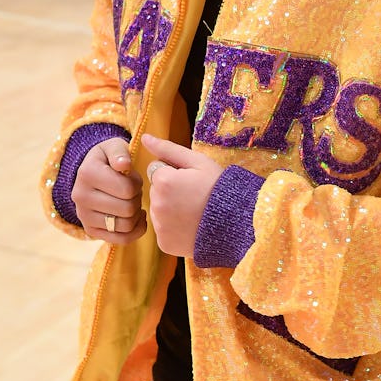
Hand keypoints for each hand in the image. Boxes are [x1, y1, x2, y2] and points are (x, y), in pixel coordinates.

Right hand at [71, 137, 146, 243]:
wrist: (92, 174)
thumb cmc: (110, 159)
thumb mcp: (114, 147)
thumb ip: (120, 152)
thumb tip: (123, 164)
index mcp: (87, 173)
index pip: (127, 188)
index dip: (137, 183)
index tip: (132, 178)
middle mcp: (80, 197)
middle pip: (127, 208)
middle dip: (137, 198)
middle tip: (133, 191)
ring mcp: (83, 216)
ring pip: (126, 225)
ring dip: (136, 213)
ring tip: (131, 201)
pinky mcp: (90, 231)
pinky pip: (122, 239)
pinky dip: (136, 229)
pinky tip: (137, 217)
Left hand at [142, 133, 223, 256]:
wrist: (236, 223)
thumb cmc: (219, 188)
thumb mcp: (198, 162)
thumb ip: (167, 149)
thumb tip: (144, 137)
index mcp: (163, 181)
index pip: (156, 169)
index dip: (174, 172)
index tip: (190, 180)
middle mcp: (156, 204)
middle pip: (155, 190)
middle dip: (170, 190)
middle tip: (193, 196)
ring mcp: (159, 226)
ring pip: (158, 210)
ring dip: (170, 208)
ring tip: (193, 211)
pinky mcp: (164, 244)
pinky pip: (163, 229)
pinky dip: (173, 228)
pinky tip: (190, 225)